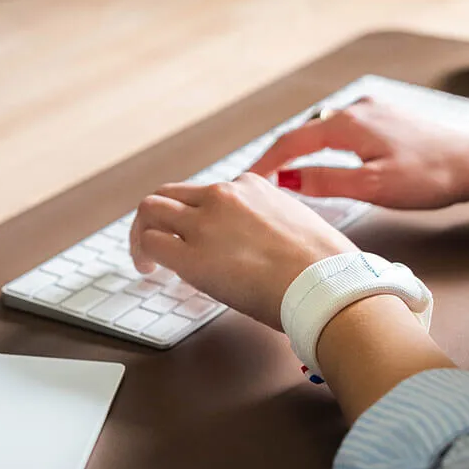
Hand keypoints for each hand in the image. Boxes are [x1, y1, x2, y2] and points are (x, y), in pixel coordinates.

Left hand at [130, 175, 355, 329]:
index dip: (198, 216)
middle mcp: (224, 196)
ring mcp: (204, 223)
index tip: (199, 234)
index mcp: (252, 185)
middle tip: (157, 241)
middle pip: (171, 193)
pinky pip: (152, 243)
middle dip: (159, 217)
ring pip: (151, 209)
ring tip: (146, 258)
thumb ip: (273, 223)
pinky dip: (143, 253)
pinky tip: (150, 270)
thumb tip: (266, 245)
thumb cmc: (325, 263)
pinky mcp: (192, 255)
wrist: (326, 282)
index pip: (209, 193)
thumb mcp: (299, 223)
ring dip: (144, 231)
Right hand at [250, 98, 468, 209]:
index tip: (247, 180)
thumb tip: (286, 180)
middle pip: (306, 132)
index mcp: (349, 123)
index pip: (293, 141)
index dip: (267, 162)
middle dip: (281, 154)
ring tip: (286, 173)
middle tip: (261, 180)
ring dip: (304, 149)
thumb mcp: (373, 186)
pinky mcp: (387, 118)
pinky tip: (326, 159)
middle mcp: (357, 108)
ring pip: (325, 130)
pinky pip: (344, 129)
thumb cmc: (429, 177)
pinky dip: (326, 145)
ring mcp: (374, 110)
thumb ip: (326, 181)